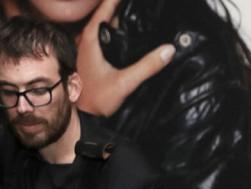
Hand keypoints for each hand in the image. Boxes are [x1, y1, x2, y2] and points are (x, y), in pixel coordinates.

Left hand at [74, 0, 175, 116]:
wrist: (81, 116)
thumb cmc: (96, 99)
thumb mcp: (125, 83)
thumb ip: (147, 66)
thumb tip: (169, 49)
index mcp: (91, 37)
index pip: (106, 6)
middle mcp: (87, 38)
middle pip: (107, 13)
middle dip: (122, 6)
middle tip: (143, 6)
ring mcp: (89, 47)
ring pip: (107, 25)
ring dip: (121, 18)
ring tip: (139, 13)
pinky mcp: (93, 56)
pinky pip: (107, 36)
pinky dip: (118, 30)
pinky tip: (131, 34)